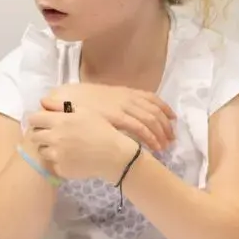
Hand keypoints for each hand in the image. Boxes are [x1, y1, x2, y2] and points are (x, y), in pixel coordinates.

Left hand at [26, 107, 139, 181]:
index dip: (37, 120)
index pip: (33, 119)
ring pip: (42, 151)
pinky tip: (72, 158)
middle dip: (41, 134)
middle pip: (34, 136)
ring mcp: (56, 156)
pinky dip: (60, 162)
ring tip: (64, 148)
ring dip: (49, 148)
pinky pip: (54, 164)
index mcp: (59, 121)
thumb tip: (42, 102)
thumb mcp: (84, 111)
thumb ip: (59, 105)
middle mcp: (54, 138)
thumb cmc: (101, 129)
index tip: (43, 122)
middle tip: (54, 135)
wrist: (114, 155)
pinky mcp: (61, 169)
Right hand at [42, 84, 175, 151]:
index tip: (173, 119)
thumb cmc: (81, 101)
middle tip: (172, 138)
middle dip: (166, 126)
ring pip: (151, 120)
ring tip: (165, 146)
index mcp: (125, 92)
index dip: (166, 109)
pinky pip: (140, 128)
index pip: (153, 98)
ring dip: (161, 134)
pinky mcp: (116, 118)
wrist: (65, 98)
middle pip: (155, 111)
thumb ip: (117, 104)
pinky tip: (155, 147)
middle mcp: (127, 98)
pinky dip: (150, 138)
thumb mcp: (103, 99)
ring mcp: (122, 107)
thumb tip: (128, 113)